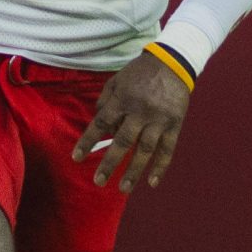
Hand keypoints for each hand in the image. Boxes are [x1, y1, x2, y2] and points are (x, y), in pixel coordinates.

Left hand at [73, 52, 190, 192]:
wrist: (173, 62)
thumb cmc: (140, 73)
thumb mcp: (117, 81)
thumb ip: (105, 102)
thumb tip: (100, 126)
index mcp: (122, 100)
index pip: (101, 124)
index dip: (88, 142)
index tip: (77, 158)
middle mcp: (139, 111)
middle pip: (122, 141)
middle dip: (109, 163)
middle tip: (98, 181)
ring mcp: (159, 119)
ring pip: (145, 150)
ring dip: (134, 171)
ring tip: (124, 188)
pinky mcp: (174, 124)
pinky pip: (168, 149)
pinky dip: (160, 166)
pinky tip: (152, 182)